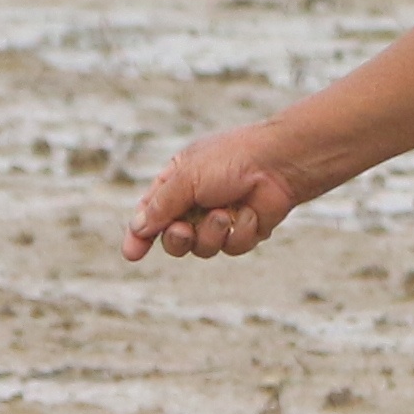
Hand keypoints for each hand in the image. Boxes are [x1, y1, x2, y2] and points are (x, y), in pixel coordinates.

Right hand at [126, 124, 307, 260]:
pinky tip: (250, 213)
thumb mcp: (187, 176)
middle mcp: (197, 200)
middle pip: (173, 239)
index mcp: (178, 180)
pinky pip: (231, 247)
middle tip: (184, 230)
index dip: (139, 234)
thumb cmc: (233, 159)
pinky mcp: (245, 230)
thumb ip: (160, 205)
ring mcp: (221, 217)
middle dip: (177, 239)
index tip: (131, 253)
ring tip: (224, 214)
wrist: (281, 163)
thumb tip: (138, 228)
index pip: (151, 213)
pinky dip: (239, 232)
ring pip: (202, 248)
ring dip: (211, 234)